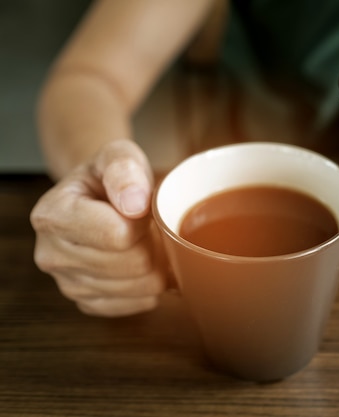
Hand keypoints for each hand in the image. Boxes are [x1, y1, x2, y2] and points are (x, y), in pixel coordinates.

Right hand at [30, 140, 166, 316]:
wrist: (96, 197)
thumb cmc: (109, 177)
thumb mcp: (118, 155)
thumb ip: (125, 169)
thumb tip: (134, 204)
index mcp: (52, 216)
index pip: (118, 235)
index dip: (143, 221)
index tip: (140, 208)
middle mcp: (51, 255)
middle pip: (135, 264)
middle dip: (153, 243)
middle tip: (147, 227)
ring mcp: (68, 284)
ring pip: (142, 287)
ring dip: (156, 264)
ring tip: (143, 242)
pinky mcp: (89, 302)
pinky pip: (140, 303)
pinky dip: (150, 284)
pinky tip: (140, 263)